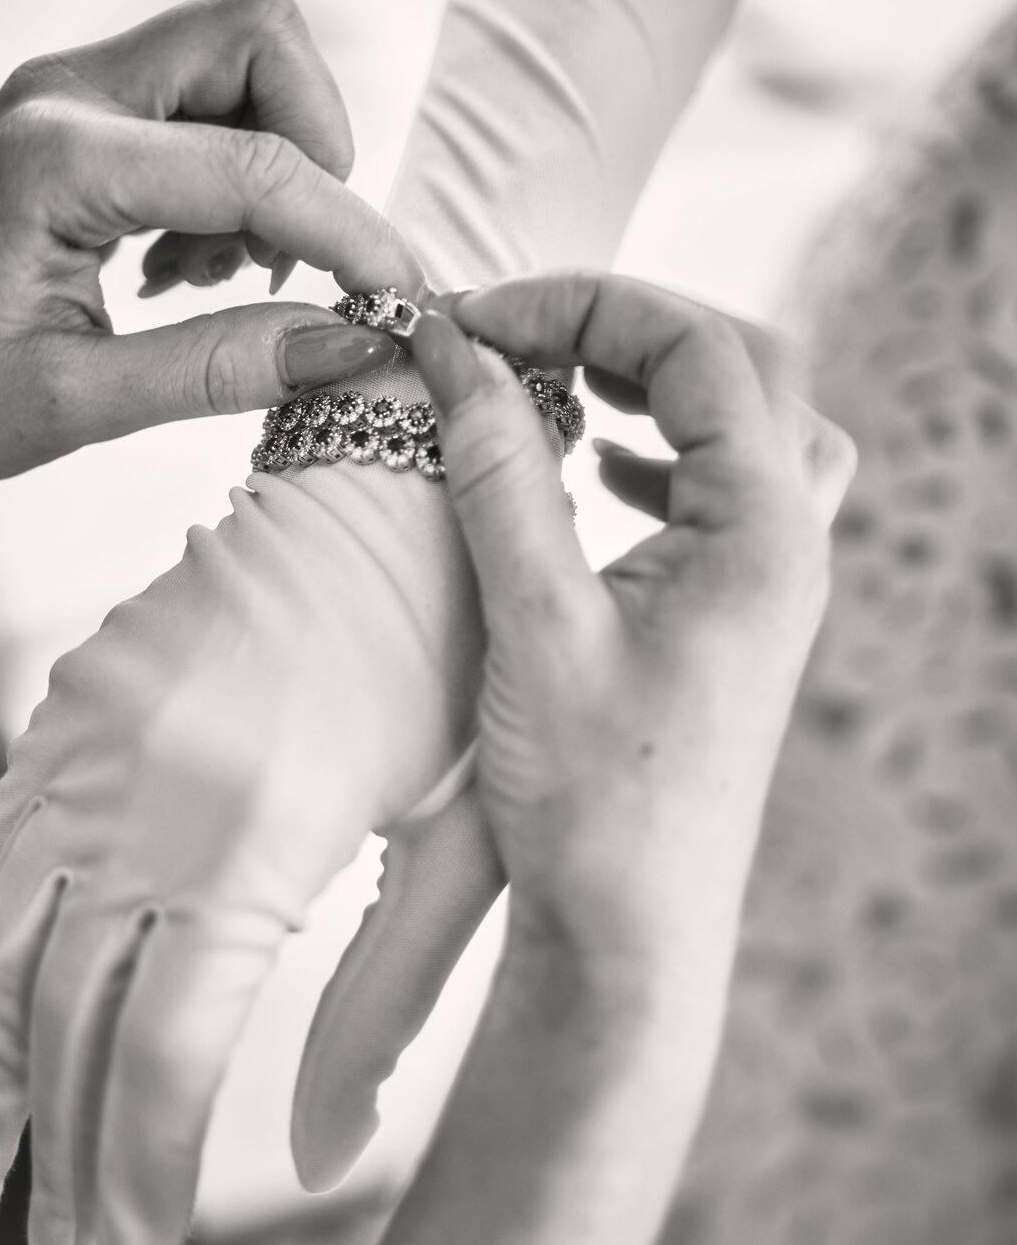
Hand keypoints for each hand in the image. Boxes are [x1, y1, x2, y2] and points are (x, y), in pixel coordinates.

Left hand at [0, 0, 417, 500]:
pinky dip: (235, 171)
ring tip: (223, 275)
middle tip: (294, 259)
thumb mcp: (78, 405)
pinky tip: (190, 264)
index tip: (402, 299)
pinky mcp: (80, 113)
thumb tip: (356, 344)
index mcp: (54, 162)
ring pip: (239, 53)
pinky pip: (203, 97)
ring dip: (275, 159)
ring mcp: (71, 91)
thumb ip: (220, 368)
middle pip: (257, 32)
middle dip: (317, 141)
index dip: (351, 230)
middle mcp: (65, 93)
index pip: (254, 163)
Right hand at [0, 460, 479, 1244]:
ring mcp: (93, 745)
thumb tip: (331, 1157)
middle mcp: (149, 799)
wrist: (385, 487)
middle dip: (58, 1163)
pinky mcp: (71, 702)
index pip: (163, 1053)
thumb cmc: (452, 661)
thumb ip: (386, 996)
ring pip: (0, 940)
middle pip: (66, 1021)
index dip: (139, 1174)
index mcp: (257, 838)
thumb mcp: (453, 830)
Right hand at [412, 272, 854, 967]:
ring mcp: (775, 584)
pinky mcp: (741, 619)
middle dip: (631, 326)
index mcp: (763, 534)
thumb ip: (499, 475)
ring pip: (755, 423)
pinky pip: (736, 491)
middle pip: (745, 365)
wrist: (631, 938)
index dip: (585, 307)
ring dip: (663, 383)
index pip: (698, 348)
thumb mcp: (536, 623)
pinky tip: (602, 475)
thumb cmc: (594, 802)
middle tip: (523, 334)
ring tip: (567, 383)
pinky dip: (670, 453)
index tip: (478, 321)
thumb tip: (453, 350)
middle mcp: (790, 546)